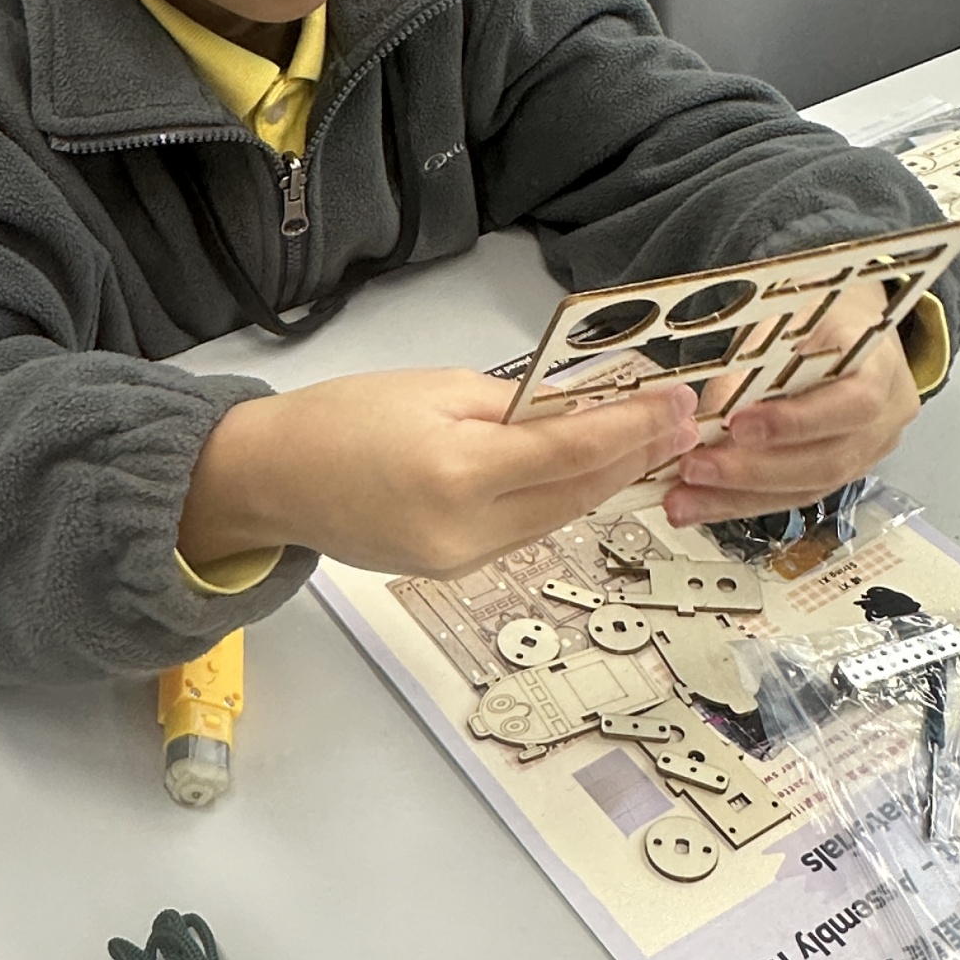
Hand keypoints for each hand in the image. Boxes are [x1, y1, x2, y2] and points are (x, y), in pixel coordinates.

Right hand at [179, 369, 699, 577]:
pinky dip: (561, 500)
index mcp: (458, 472)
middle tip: (686, 423)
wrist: (273, 478)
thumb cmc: (341, 419)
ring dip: (607, 481)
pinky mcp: (454, 570)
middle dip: (637, 456)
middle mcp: (466, 531)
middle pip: (577, 493)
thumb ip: (514, 404)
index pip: (572, 451)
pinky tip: (588, 474)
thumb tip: (581, 408)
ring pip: (557, 517)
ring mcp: (461, 561)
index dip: (636, 426)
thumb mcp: (435, 390)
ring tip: (652, 444)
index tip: (680, 402)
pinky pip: (525, 531)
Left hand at [659, 291, 920, 527]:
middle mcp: (884, 422)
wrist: (851, 334)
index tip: (737, 424)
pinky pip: (791, 497)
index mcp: (883, 369)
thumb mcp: (790, 321)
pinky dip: (739, 502)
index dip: (796, 421)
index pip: (853, 405)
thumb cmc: (817, 320)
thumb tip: (704, 417)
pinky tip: (699, 504)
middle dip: (753, 471)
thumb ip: (757, 366)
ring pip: (805, 490)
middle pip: (826, 462)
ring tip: (684, 499)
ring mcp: (865, 456)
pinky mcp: (838, 478)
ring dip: (737, 498)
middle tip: (694, 468)